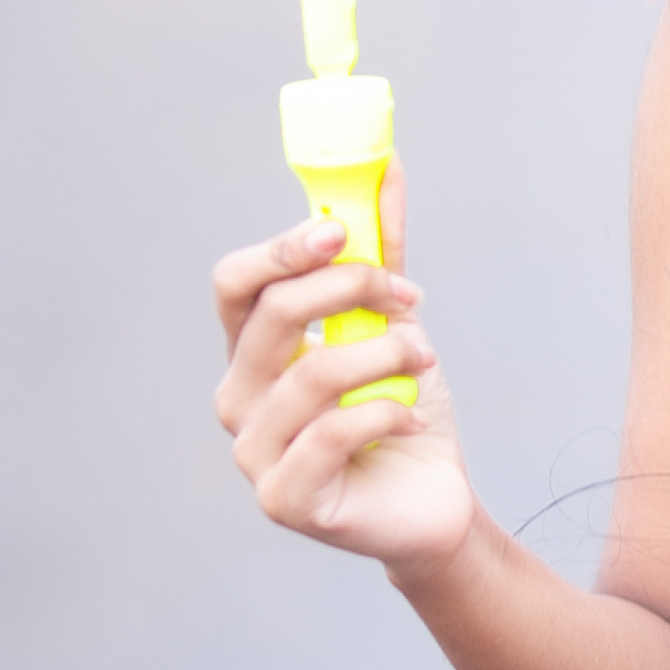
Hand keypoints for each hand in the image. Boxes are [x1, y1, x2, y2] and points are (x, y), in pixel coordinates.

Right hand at [212, 169, 477, 577]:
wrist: (434, 501)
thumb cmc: (401, 412)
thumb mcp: (395, 324)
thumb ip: (382, 254)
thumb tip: (389, 168)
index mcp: (252, 352)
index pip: (235, 284)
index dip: (283, 249)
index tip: (341, 228)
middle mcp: (239, 398)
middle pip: (273, 315)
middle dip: (351, 289)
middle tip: (408, 298)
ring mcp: (254, 452)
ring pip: (312, 373)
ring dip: (385, 354)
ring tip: (424, 361)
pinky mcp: (284, 498)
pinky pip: (331, 433)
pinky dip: (385, 413)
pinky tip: (410, 418)